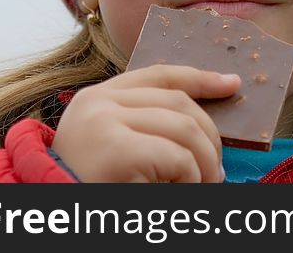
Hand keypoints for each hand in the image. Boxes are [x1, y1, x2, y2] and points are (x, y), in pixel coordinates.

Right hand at [51, 65, 239, 182]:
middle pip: (179, 102)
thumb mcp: (117, 143)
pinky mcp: (118, 151)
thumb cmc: (95, 186)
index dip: (199, 77)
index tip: (231, 84)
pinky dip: (191, 180)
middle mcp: (98, 103)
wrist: (61, 216)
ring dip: (204, 163)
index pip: (160, 75)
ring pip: (185, 129)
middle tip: (216, 170)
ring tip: (203, 185)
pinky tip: (183, 192)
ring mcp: (105, 123)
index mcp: (98, 97)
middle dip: (209, 136)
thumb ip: (148, 122)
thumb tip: (206, 116)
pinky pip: (179, 159)